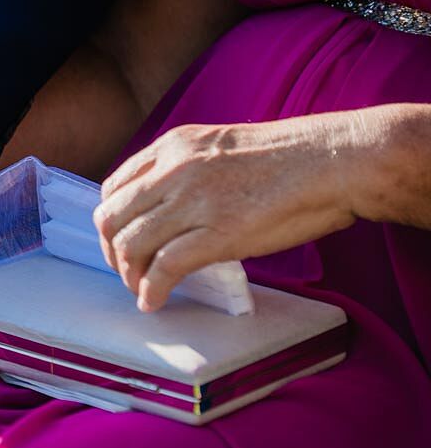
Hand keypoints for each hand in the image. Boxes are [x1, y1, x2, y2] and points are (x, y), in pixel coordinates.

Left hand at [93, 115, 367, 311]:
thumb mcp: (221, 147)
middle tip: (127, 271)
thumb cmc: (290, 157)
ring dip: (129, 275)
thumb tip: (172, 205)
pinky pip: (164, 268)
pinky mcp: (217, 233)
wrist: (334, 160)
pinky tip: (154, 301)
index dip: (112, 220)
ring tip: (141, 290)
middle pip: (113, 218)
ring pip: (132, 245)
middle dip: (113, 252)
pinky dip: (151, 290)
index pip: (115, 187)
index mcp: (173, 146)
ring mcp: (194, 201)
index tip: (121, 240)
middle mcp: (174, 170)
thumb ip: (188, 170)